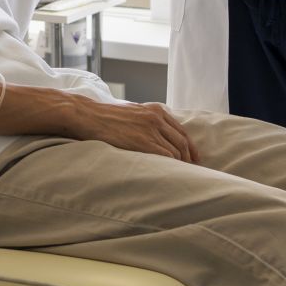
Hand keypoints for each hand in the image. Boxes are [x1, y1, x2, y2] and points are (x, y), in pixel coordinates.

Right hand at [65, 98, 198, 162]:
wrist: (91, 116)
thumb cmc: (107, 117)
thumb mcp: (133, 112)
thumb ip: (148, 120)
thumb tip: (157, 136)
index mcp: (156, 110)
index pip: (181, 131)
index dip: (190, 146)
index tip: (194, 157)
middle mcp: (157, 118)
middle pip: (182, 142)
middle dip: (189, 157)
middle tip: (192, 170)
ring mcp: (151, 129)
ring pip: (176, 151)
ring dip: (181, 164)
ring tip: (181, 175)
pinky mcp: (144, 141)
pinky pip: (166, 156)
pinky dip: (171, 166)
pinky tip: (170, 173)